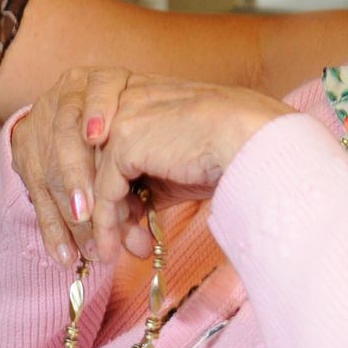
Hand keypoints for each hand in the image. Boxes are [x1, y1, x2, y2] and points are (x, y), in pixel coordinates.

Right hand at [11, 66, 135, 264]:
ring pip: (51, 175)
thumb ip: (147, 152)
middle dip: (80, 180)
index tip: (100, 137)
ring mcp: (40, 129)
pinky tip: (65, 255)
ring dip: (71, 217)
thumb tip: (157, 201)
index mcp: (99, 81)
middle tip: (94, 214)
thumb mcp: (143, 128)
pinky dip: (54, 230)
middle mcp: (65, 100)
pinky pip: (39, 199)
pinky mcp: (27, 159)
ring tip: (92, 248)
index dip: (97, 111)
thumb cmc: (139, 129)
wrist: (90, 122)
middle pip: (67, 140)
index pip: (97, 90)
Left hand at [83, 74, 289, 261]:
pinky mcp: (123, 141)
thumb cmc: (229, 148)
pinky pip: (104, 192)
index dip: (109, 186)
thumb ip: (148, 177)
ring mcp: (121, 117)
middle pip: (95, 162)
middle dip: (104, 208)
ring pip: (95, 179)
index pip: (108, 143)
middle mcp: (125, 98)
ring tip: (109, 254)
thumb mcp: (178, 162)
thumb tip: (127, 213)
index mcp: (140, 93)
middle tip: (111, 245)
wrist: (252, 139)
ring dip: (104, 222)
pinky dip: (106, 225)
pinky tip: (109, 250)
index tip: (124, 222)